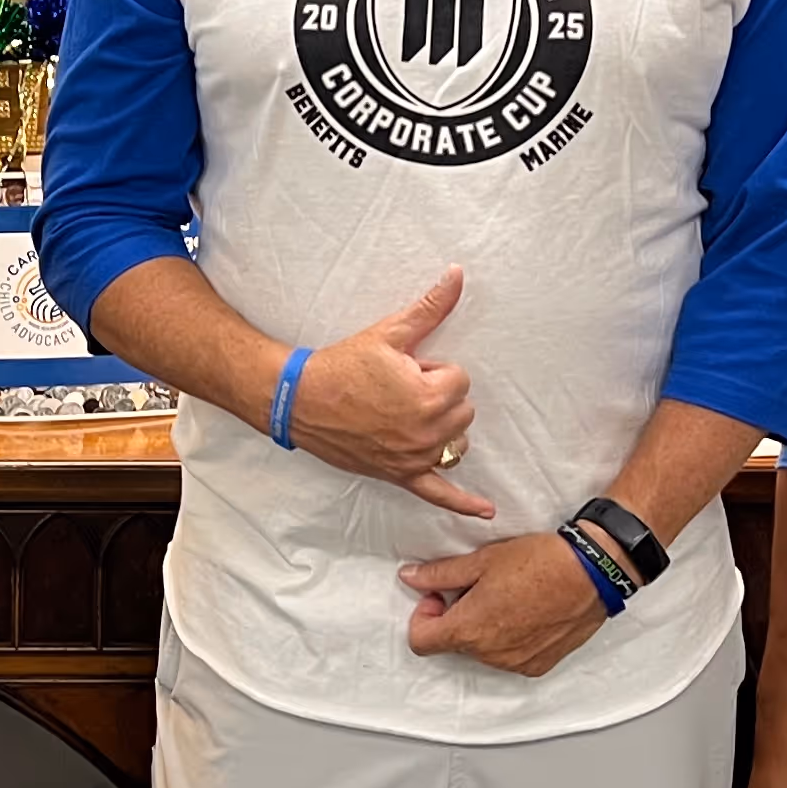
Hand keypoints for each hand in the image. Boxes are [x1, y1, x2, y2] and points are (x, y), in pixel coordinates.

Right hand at [288, 268, 489, 516]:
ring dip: (441, 428)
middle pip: (462, 410)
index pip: (460, 379)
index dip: (431, 369)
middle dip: (436, 396)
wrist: (300, 400)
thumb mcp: (389, 333)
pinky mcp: (400, 475)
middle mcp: (427, 433)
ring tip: (402, 415)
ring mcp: (414, 459)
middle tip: (394, 389)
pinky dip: (463, 504)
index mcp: (429, 398)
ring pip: (456, 442)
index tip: (400, 370)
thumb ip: (430, 307)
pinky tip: (486, 512)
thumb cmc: (342, 366)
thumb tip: (458, 275)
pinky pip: (439, 494)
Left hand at [398, 530, 603, 673]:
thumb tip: (411, 578)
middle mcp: (490, 655)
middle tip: (479, 587)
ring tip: (508, 596)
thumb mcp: (481, 560)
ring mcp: (516, 663)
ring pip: (482, 650)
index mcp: (469, 630)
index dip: (423, 616)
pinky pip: (510, 657)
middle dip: (457, 617)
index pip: (420, 641)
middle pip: (454, 643)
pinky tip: (527, 611)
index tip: (439, 596)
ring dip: (484, 628)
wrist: (593, 573)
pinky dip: (510, 638)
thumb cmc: (540, 562)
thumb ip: (440, 575)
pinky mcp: (539, 665)